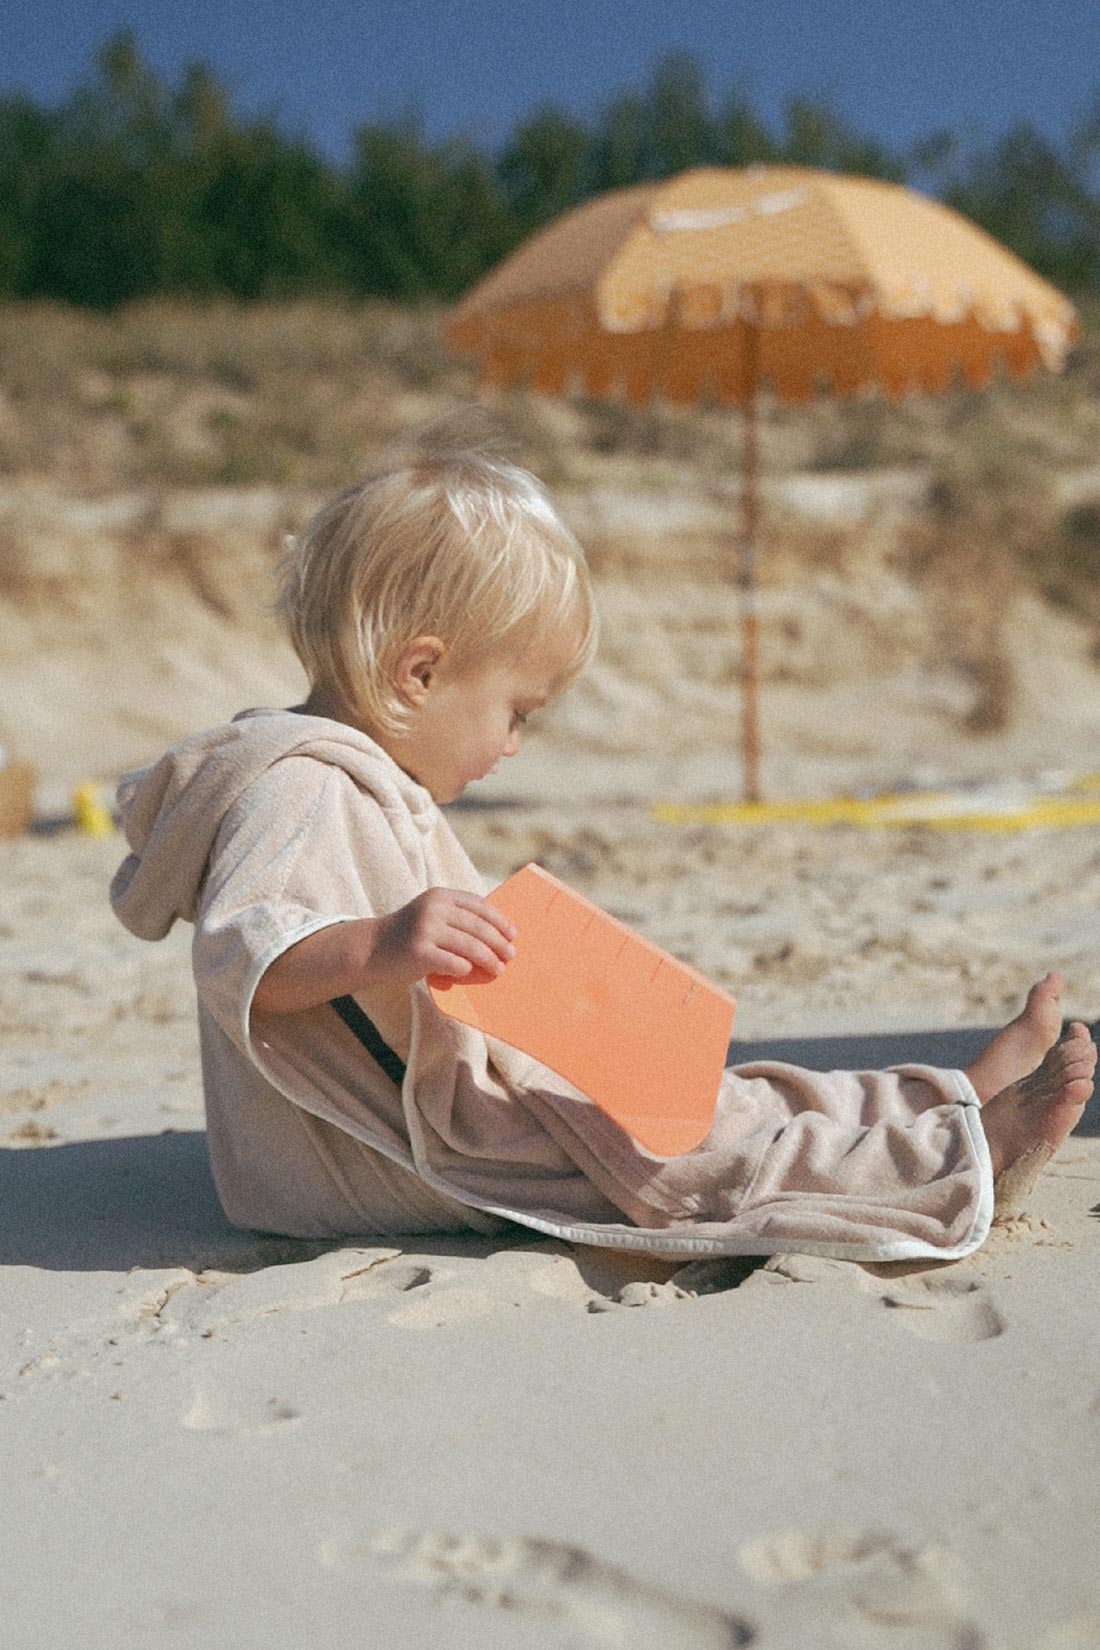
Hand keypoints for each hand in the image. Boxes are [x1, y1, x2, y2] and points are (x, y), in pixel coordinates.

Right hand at [371, 887, 515, 986]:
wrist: (371, 948)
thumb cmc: (410, 936)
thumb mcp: (431, 915)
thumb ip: (458, 918)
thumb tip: (500, 934)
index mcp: (440, 896)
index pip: (478, 905)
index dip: (499, 920)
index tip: (513, 934)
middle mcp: (433, 908)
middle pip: (478, 926)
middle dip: (498, 942)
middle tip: (510, 955)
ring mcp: (425, 929)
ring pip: (470, 946)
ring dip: (488, 959)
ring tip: (498, 969)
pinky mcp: (419, 951)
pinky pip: (453, 962)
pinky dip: (465, 969)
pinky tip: (469, 973)